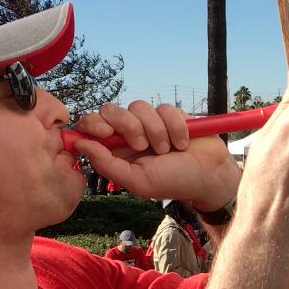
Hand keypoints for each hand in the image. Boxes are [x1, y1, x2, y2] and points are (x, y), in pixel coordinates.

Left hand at [72, 102, 242, 212]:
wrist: (209, 176)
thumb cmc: (173, 182)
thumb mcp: (137, 180)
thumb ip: (106, 164)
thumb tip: (78, 143)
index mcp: (116, 149)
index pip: (91, 125)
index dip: (93, 123)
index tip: (106, 132)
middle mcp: (130, 133)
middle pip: (111, 110)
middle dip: (127, 125)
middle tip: (141, 146)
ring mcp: (151, 122)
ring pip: (139, 106)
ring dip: (155, 130)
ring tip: (167, 149)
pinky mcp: (171, 114)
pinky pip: (164, 108)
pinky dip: (175, 127)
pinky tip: (182, 143)